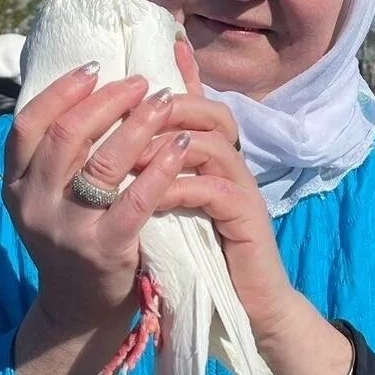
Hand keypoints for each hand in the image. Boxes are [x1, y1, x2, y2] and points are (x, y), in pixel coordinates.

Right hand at [3, 63, 191, 337]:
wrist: (79, 309)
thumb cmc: (73, 236)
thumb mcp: (48, 195)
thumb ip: (59, 151)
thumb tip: (85, 82)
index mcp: (16, 184)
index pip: (27, 125)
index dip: (60, 91)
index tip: (95, 68)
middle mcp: (33, 205)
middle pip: (67, 135)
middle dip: (106, 100)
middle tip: (140, 83)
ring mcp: (66, 229)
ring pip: (102, 162)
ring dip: (138, 124)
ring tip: (165, 101)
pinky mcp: (103, 250)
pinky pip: (136, 199)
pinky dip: (161, 167)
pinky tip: (181, 145)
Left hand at [144, 41, 298, 334]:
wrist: (249, 305)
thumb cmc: (207, 256)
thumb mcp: (178, 210)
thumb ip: (161, 177)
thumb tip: (131, 152)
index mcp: (218, 158)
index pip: (202, 105)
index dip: (182, 78)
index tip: (144, 69)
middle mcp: (234, 165)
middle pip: (211, 113)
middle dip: (167, 110)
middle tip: (125, 117)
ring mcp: (243, 188)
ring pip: (212, 144)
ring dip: (168, 147)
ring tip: (131, 158)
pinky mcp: (247, 217)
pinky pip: (214, 189)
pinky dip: (180, 188)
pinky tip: (152, 198)